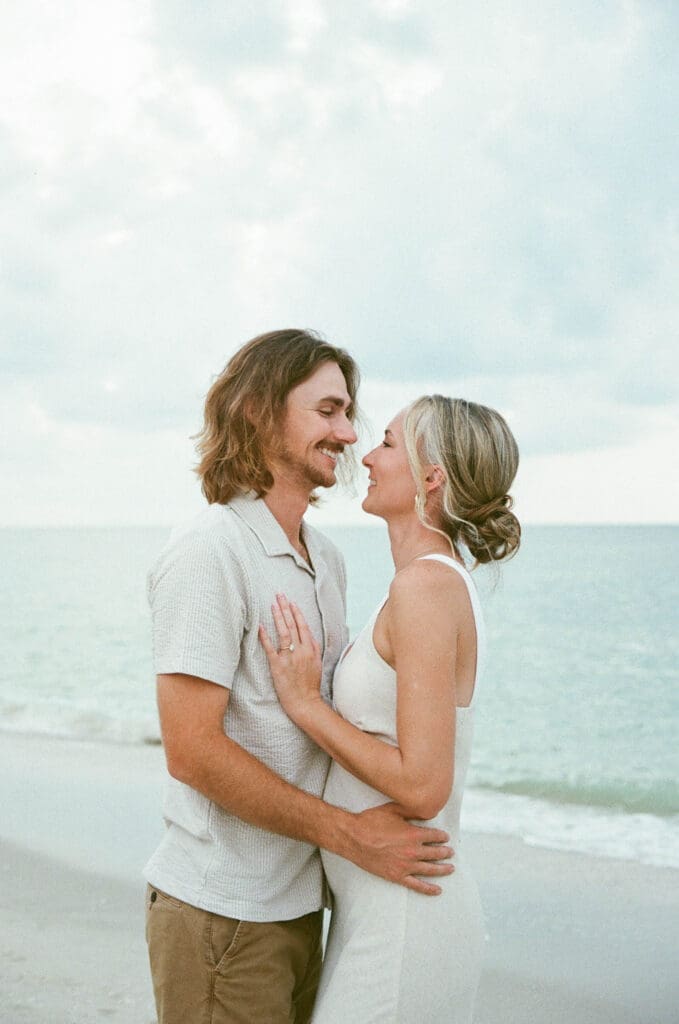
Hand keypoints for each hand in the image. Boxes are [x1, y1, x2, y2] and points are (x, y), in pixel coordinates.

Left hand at [259, 594, 323, 722]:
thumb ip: (314, 649)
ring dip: (278, 617)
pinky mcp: (278, 666)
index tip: (291, 602)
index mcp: (310, 650)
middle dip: (285, 608)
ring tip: (272, 605)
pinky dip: (265, 636)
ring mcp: (289, 658)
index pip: (303, 626)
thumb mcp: (318, 664)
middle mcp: (301, 651)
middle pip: (293, 625)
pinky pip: (271, 648)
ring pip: (284, 632)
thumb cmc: (310, 686)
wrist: (306, 703)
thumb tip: (310, 636)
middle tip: (279, 595)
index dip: (297, 613)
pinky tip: (261, 626)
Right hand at [348, 802, 454, 895]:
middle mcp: (413, 851)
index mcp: (414, 834)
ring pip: (430, 869)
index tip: (446, 837)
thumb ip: (411, 810)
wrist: (354, 838)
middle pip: (435, 853)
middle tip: (451, 852)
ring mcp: (406, 866)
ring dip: (442, 869)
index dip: (442, 837)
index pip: (435, 836)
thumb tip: (423, 810)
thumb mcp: (393, 809)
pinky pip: (417, 885)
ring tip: (451, 868)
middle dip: (445, 852)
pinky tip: (438, 890)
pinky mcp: (397, 876)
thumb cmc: (371, 821)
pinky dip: (429, 889)